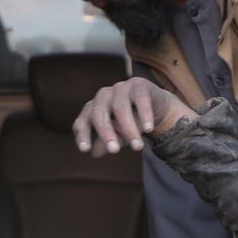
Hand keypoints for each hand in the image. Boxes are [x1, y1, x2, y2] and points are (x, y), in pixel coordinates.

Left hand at [73, 78, 196, 156]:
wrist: (155, 107)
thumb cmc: (130, 123)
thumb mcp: (117, 137)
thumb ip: (105, 144)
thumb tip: (94, 152)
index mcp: (92, 109)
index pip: (82, 122)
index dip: (82, 134)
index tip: (85, 149)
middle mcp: (103, 96)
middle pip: (99, 113)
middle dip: (106, 133)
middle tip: (114, 150)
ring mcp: (120, 88)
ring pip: (120, 108)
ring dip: (129, 129)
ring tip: (138, 147)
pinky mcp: (138, 84)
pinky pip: (140, 99)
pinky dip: (144, 115)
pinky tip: (149, 129)